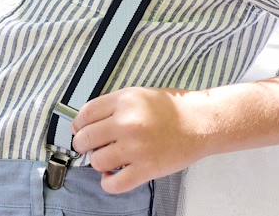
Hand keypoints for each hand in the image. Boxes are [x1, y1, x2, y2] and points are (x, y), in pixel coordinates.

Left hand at [71, 86, 207, 193]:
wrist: (200, 122)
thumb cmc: (172, 108)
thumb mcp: (139, 95)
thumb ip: (114, 106)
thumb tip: (88, 122)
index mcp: (124, 100)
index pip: (85, 114)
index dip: (78, 124)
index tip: (79, 130)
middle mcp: (126, 122)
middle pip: (85, 138)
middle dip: (84, 144)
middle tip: (91, 146)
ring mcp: (135, 147)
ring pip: (97, 161)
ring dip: (99, 162)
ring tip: (109, 158)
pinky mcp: (145, 169)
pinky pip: (114, 184)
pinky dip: (108, 183)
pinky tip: (113, 176)